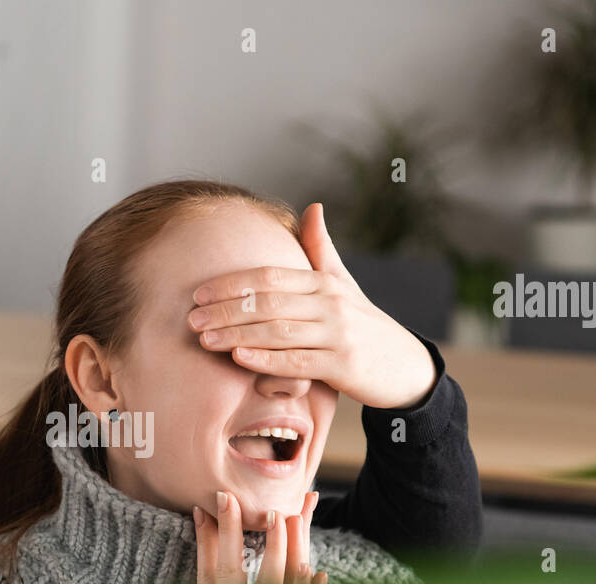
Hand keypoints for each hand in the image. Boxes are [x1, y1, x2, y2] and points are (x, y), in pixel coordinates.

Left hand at [187, 202, 436, 409]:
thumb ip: (321, 249)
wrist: (404, 366)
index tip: (199, 293)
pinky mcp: (343, 366)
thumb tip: (312, 206)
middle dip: (226, 310)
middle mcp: (331, 304)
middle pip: (268, 303)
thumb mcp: (343, 284)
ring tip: (204, 339)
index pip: (269, 276)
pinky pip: (298, 363)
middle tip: (191, 319)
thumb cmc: (363, 324)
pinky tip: (239, 359)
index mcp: (324, 282)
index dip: (232, 283)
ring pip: (278, 331)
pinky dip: (266, 360)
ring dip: (237, 335)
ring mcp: (338, 335)